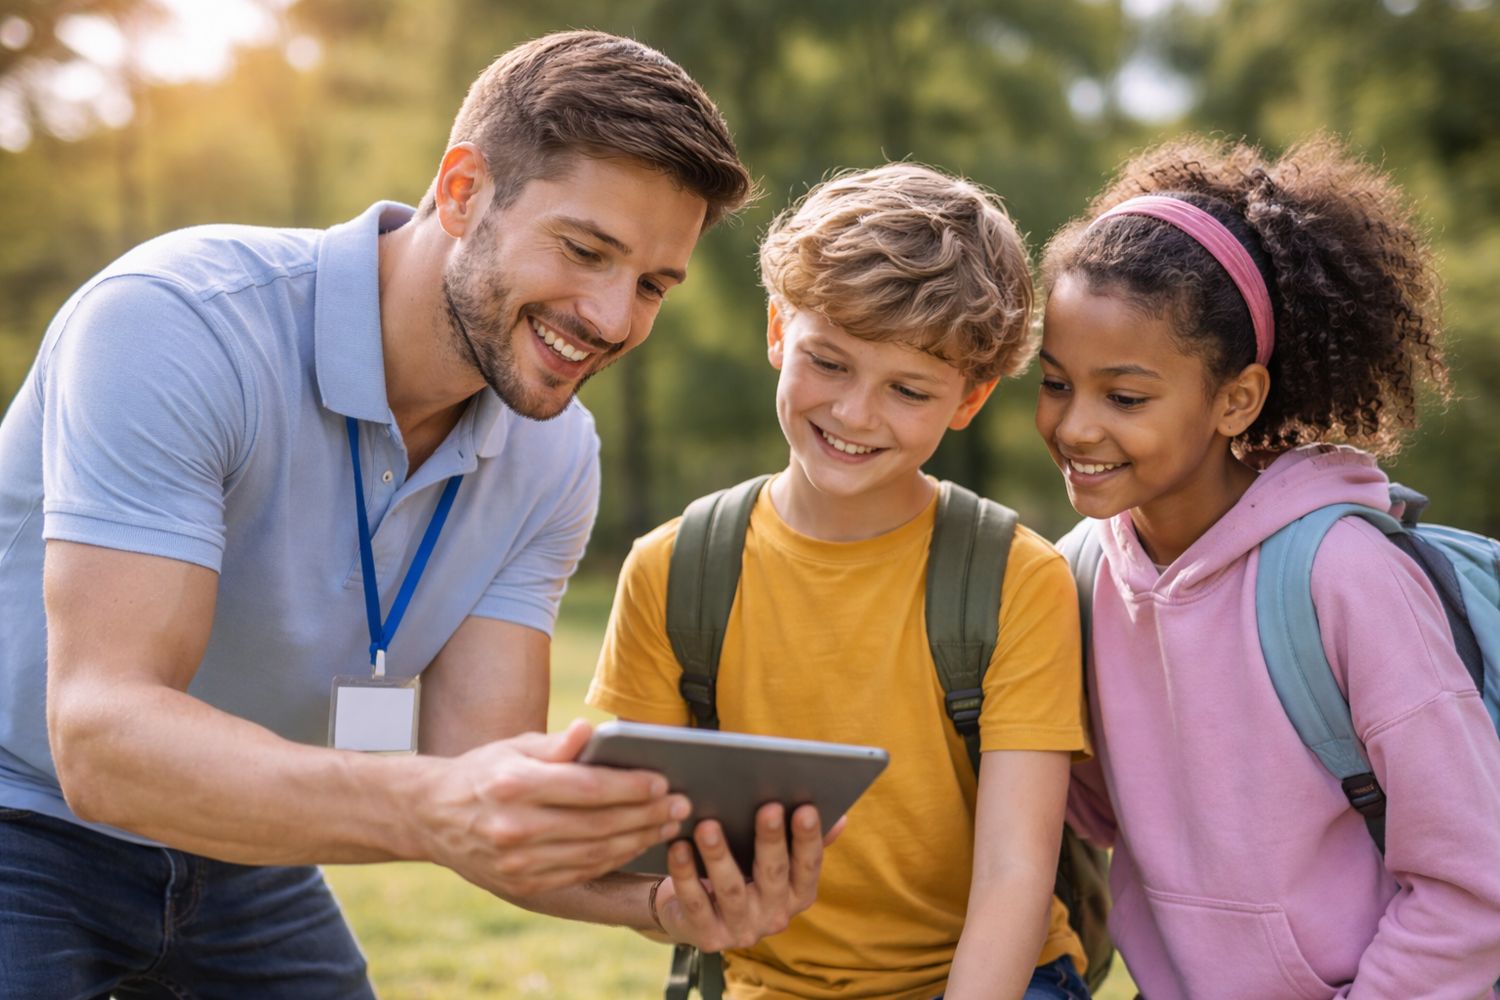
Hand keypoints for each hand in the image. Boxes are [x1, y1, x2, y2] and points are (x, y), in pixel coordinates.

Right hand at [417, 719, 688, 897]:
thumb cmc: (484, 772)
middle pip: (598, 824)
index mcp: (514, 785)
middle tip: (681, 803)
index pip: (586, 788)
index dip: (630, 787)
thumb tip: (590, 730)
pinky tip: (638, 842)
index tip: (662, 780)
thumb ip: (556, 745)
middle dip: (646, 814)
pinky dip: (616, 858)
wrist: (432, 816)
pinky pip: (582, 871)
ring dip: (639, 839)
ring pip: (595, 852)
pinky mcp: (524, 884)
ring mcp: (519, 862)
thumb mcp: (513, 747)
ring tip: (669, 822)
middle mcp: (515, 828)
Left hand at [654, 802, 832, 951]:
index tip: (806, 808)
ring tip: (708, 825)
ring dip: (719, 855)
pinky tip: (677, 847)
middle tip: (767, 807)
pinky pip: (695, 902)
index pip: (808, 865)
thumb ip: (804, 842)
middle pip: (774, 875)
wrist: (697, 916)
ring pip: (731, 889)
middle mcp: (775, 916)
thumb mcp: (775, 863)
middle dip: (770, 840)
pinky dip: (685, 874)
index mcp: (798, 894)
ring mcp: (742, 930)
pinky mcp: (708, 937)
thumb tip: (841, 818)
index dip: (808, 838)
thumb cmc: (743, 875)